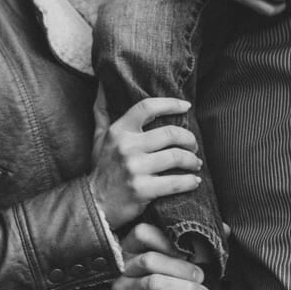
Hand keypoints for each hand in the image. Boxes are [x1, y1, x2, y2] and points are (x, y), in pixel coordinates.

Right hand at [90, 98, 201, 229]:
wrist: (95, 204)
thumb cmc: (102, 168)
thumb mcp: (98, 138)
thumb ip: (102, 111)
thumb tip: (102, 85)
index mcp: (118, 131)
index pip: (148, 107)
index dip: (171, 104)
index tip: (186, 106)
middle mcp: (126, 147)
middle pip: (171, 133)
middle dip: (189, 139)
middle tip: (194, 146)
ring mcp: (135, 168)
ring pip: (176, 157)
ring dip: (192, 160)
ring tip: (195, 163)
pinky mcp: (143, 189)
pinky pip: (175, 182)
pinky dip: (189, 182)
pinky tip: (194, 181)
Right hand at [112, 223, 209, 289]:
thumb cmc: (173, 282)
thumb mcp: (184, 260)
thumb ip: (201, 244)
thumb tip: (227, 229)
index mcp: (134, 246)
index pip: (142, 232)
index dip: (166, 240)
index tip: (189, 251)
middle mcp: (124, 265)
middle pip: (150, 260)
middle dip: (182, 269)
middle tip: (202, 278)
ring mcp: (121, 287)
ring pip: (153, 282)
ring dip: (183, 289)